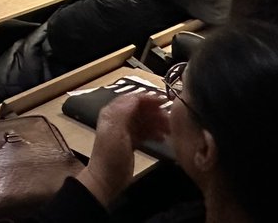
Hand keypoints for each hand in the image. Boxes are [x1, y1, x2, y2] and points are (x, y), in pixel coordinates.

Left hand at [77, 93, 169, 207]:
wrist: (107, 180)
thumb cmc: (111, 155)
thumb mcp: (115, 131)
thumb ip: (124, 112)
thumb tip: (136, 97)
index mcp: (113, 112)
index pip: (133, 99)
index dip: (149, 98)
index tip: (165, 101)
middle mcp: (118, 118)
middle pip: (140, 109)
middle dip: (155, 112)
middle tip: (170, 119)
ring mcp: (125, 131)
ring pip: (144, 120)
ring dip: (157, 122)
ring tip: (169, 130)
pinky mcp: (131, 142)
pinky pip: (145, 132)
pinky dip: (154, 133)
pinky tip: (163, 138)